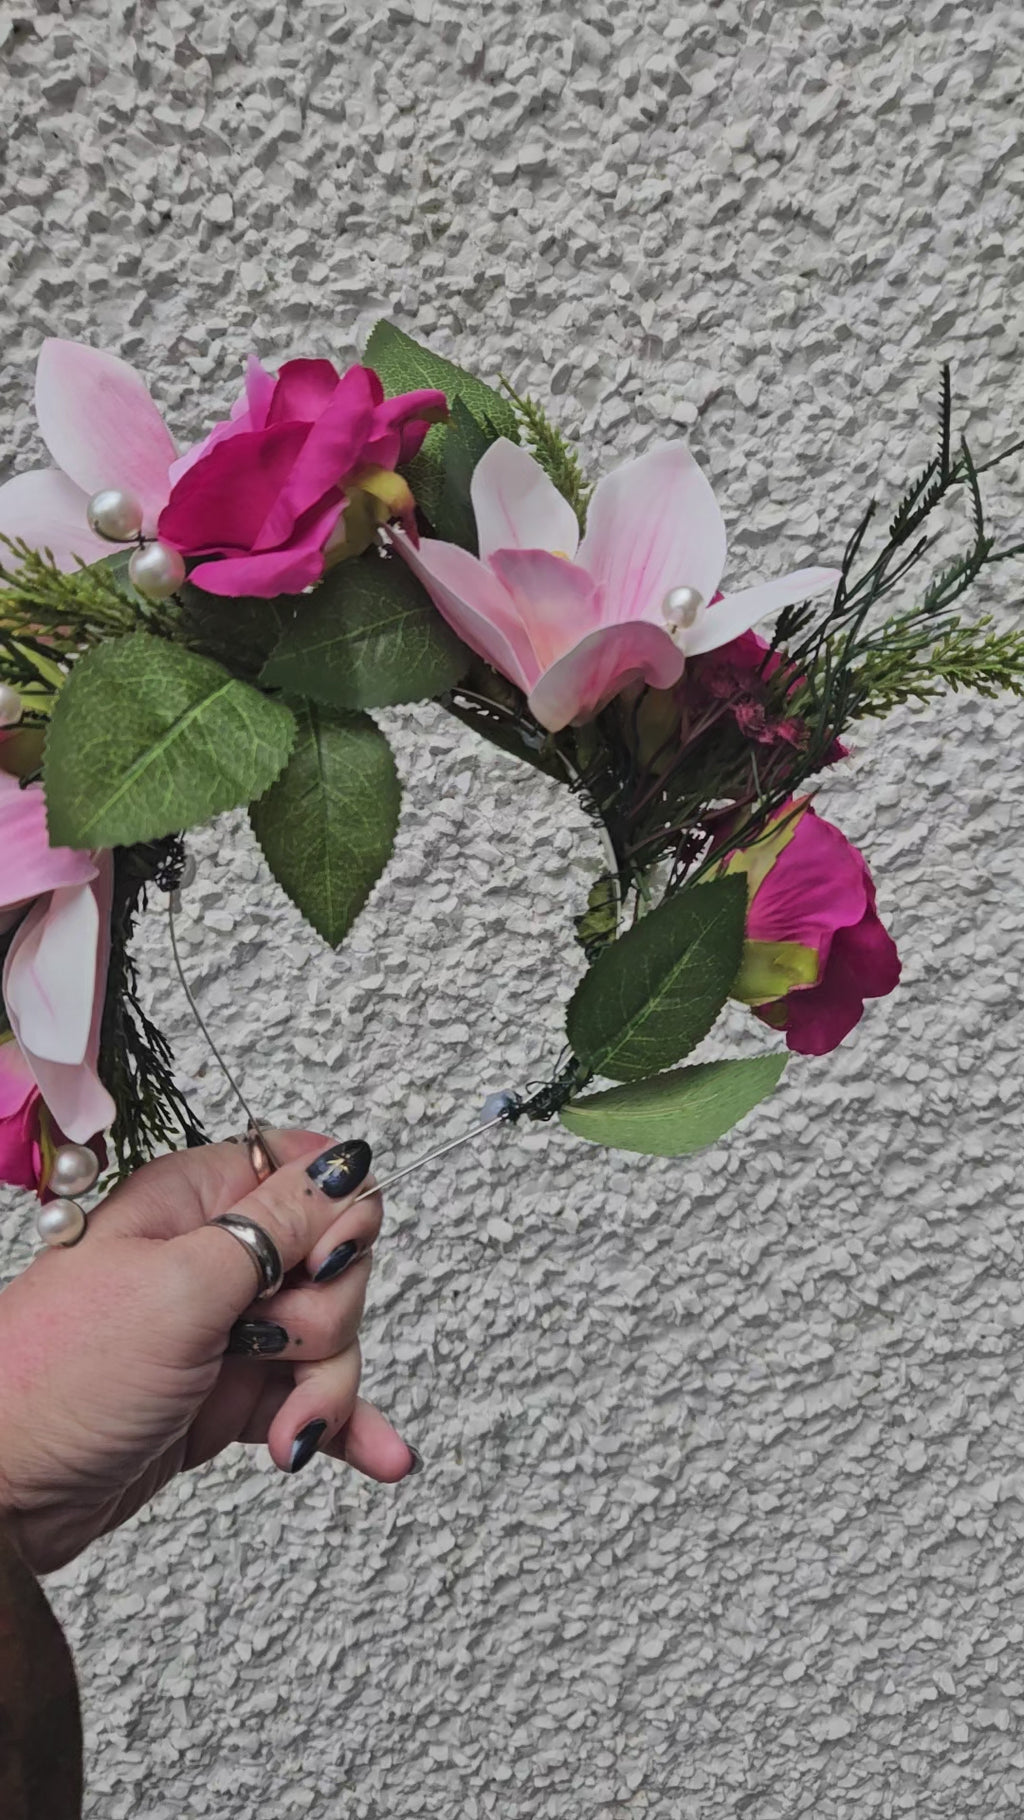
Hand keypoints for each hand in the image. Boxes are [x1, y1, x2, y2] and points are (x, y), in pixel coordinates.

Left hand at [0, 1129, 415, 1572]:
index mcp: (192, 1201)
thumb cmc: (58, 1382)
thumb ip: (277, 1224)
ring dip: (328, 1391)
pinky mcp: (228, 1396)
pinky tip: (379, 1454)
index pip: (304, 1171)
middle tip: (271, 1346)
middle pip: (331, 1263)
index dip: (334, 1213)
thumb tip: (346, 1159)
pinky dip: (344, 1426)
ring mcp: (224, 1330)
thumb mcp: (180, 1287)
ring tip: (289, 1435)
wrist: (0, 1496)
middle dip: (328, 1319)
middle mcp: (213, 1258)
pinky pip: (312, 1399)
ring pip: (329, 1337)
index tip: (319, 1261)